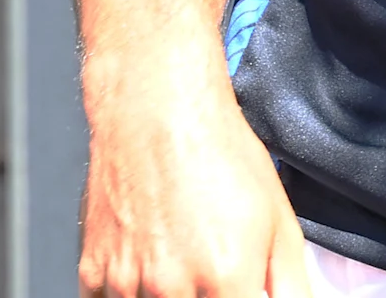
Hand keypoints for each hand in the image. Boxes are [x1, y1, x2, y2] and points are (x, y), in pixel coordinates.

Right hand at [79, 59, 309, 297]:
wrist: (155, 106)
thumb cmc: (217, 153)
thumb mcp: (279, 220)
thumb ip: (292, 287)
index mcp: (226, 279)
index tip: (237, 290)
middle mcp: (173, 288)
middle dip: (206, 297)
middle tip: (207, 275)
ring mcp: (127, 280)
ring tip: (178, 266)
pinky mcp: (92, 267)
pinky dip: (128, 294)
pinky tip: (146, 268)